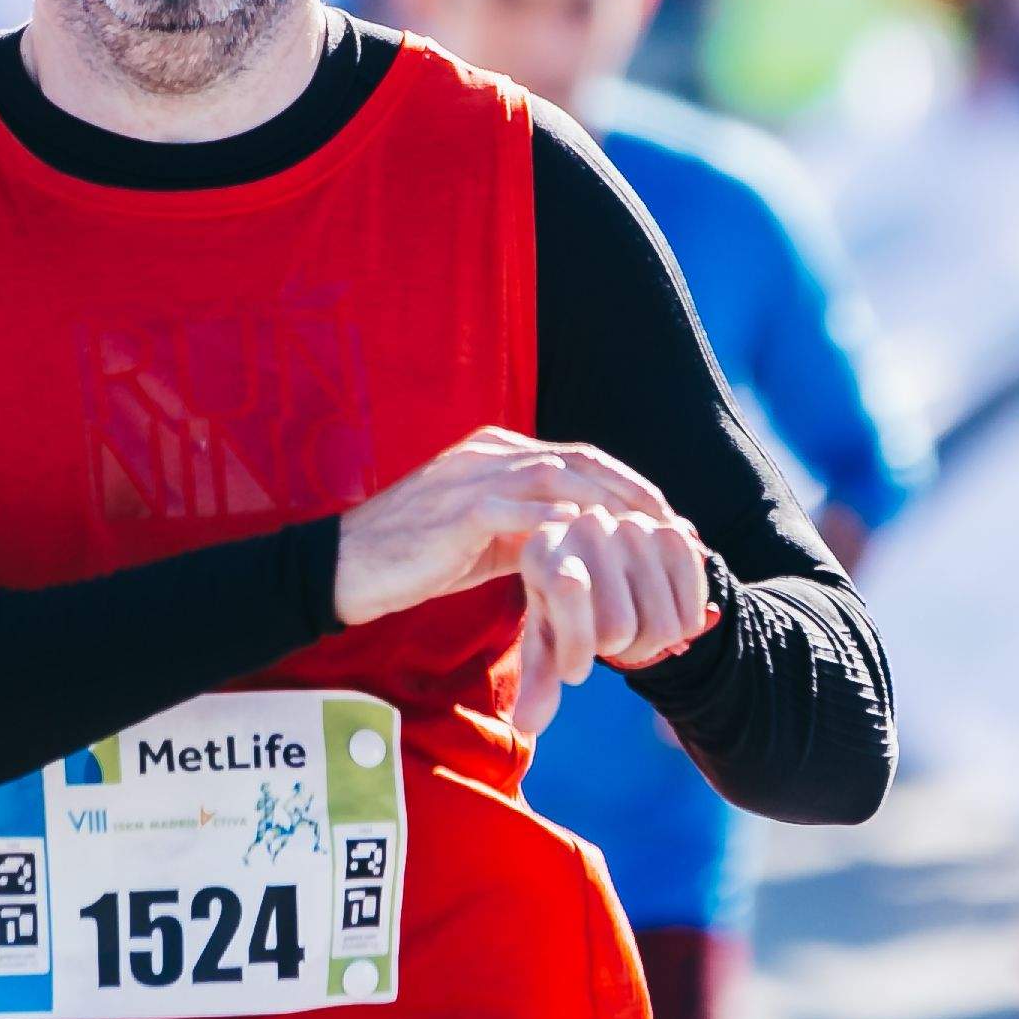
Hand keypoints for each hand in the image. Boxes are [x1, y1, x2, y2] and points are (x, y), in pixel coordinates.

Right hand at [332, 426, 714, 638]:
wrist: (344, 567)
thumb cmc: (415, 558)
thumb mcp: (484, 538)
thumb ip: (529, 530)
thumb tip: (583, 551)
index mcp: (497, 451)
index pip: (580, 458)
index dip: (629, 487)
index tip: (667, 522)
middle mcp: (490, 451)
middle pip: (582, 460)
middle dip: (634, 494)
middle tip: (674, 529)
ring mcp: (473, 475)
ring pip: (561, 478)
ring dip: (611, 510)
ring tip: (647, 541)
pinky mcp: (458, 509)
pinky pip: (522, 512)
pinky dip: (562, 529)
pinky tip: (593, 554)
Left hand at [505, 502, 720, 735]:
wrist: (608, 562)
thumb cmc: (566, 607)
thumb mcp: (547, 640)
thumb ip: (539, 679)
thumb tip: (528, 725)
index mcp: (544, 549)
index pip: (567, 600)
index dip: (576, 655)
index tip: (574, 670)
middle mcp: (588, 526)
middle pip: (618, 629)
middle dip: (612, 654)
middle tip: (607, 642)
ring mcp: (634, 527)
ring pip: (660, 628)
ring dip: (647, 646)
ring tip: (632, 626)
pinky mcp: (675, 536)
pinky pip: (690, 615)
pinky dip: (679, 632)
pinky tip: (660, 613)